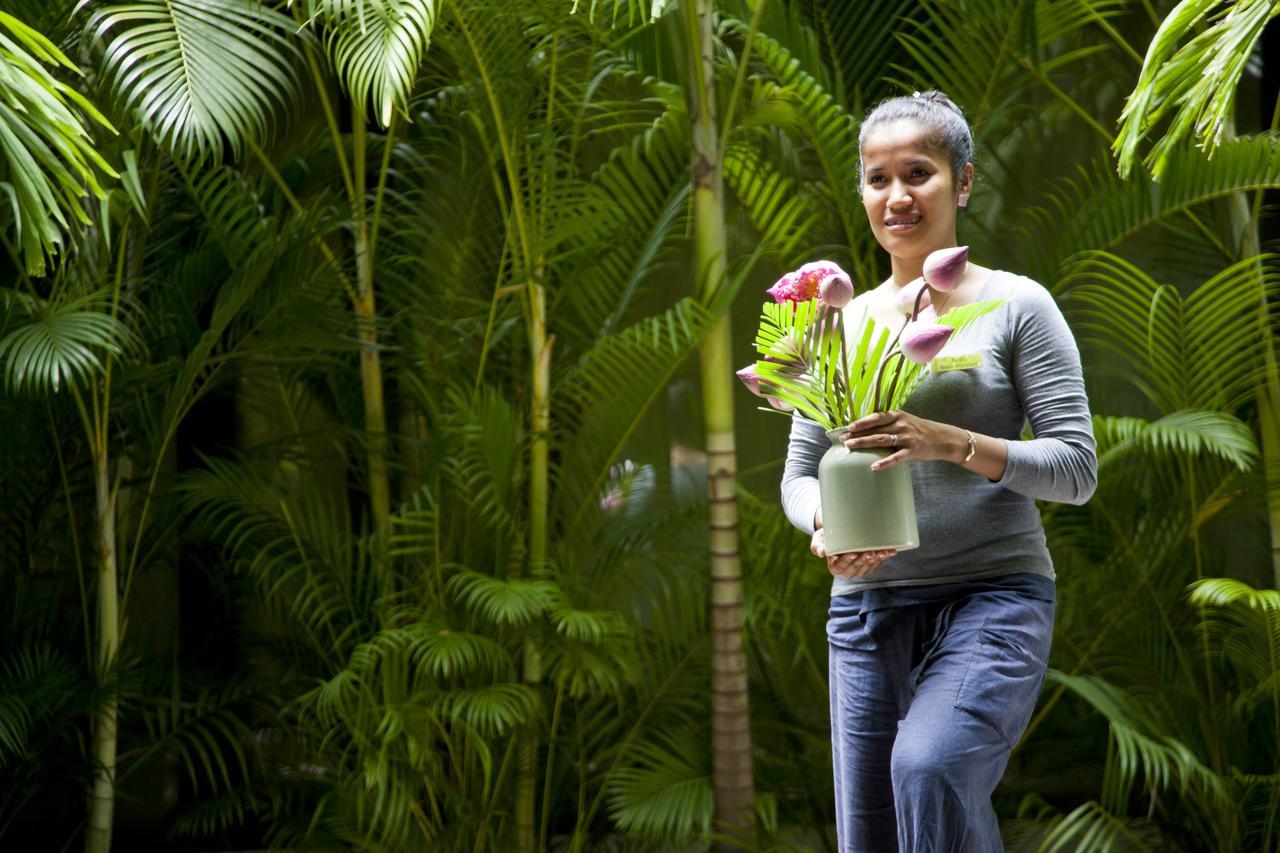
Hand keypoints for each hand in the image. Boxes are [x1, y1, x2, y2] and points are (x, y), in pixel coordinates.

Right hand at [810, 527, 895, 578]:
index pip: (840, 566)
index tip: (853, 552)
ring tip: (883, 551)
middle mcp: (847, 571)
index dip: (847, 560)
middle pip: (856, 568)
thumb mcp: (819, 538)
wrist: (839, 533)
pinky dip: (884, 558)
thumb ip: (817, 545)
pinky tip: (890, 551)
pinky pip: (876, 564)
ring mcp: (859, 569)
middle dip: (864, 561)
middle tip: (870, 551)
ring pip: (868, 568)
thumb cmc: (827, 535)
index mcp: (834, 566)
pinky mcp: (869, 566)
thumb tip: (820, 552)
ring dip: (876, 560)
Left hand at [841, 410, 963, 471]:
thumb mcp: (905, 421)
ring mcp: (907, 438)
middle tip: (843, 440)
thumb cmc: (919, 430)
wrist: (942, 438)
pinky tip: (874, 466)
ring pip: (882, 440)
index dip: (861, 422)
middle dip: (857, 435)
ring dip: (865, 444)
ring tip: (851, 447)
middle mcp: (902, 425)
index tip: (848, 427)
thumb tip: (865, 429)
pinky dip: (884, 462)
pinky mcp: (913, 451)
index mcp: (898, 415)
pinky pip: (896, 457)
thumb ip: (888, 423)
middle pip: (876, 429)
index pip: (876, 417)